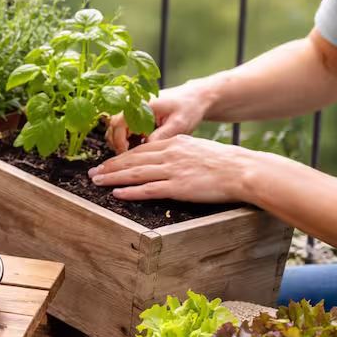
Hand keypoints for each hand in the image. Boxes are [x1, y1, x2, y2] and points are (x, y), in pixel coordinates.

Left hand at [87, 135, 256, 203]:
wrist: (242, 170)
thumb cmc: (225, 162)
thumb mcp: (198, 149)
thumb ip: (180, 152)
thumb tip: (168, 158)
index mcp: (174, 143)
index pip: (141, 149)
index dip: (121, 157)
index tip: (108, 163)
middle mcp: (170, 154)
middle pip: (133, 160)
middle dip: (110, 166)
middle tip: (93, 173)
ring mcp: (173, 170)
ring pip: (135, 173)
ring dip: (113, 178)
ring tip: (97, 182)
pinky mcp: (178, 187)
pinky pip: (149, 189)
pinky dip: (130, 191)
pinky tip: (117, 193)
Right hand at [104, 83, 211, 153]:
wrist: (195, 99)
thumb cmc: (188, 108)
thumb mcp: (178, 124)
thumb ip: (160, 137)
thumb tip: (144, 151)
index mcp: (140, 104)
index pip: (118, 124)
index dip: (119, 143)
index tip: (125, 156)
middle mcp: (133, 105)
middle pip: (112, 128)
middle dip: (118, 145)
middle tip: (129, 159)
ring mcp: (133, 110)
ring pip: (116, 130)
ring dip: (122, 143)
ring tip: (136, 154)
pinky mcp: (136, 116)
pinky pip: (124, 130)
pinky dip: (128, 141)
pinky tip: (140, 147)